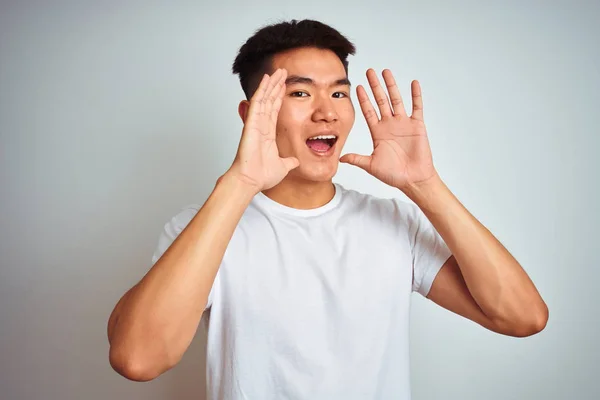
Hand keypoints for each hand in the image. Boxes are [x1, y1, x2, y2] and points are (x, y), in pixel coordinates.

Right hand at [227, 68, 298, 192]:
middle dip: (276, 86)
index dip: (279, 97)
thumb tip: (295, 162)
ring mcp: (256, 123)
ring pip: (264, 98)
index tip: (284, 86)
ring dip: (271, 84)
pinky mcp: (252, 123)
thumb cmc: (261, 176)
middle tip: (282, 72)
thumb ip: (289, 162)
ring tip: (278, 71)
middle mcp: (261, 126)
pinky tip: (267, 79)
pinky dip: (262, 90)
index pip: (274, 111)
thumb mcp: (283, 166)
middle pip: (269, 101)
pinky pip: (258, 103)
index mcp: (267, 134)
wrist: (251, 180)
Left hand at [340, 69, 438, 190]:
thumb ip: (357, 159)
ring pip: (396, 100)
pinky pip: (416, 107)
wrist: (413, 180)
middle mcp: (389, 125)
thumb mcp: (371, 165)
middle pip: (381, 100)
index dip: (363, 99)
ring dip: (391, 86)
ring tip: (386, 72)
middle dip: (375, 86)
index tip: (358, 86)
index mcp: (378, 132)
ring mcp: (403, 124)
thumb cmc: (393, 174)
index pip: (368, 111)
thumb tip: (341, 158)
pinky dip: (416, 95)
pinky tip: (413, 83)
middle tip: (370, 71)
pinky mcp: (417, 126)